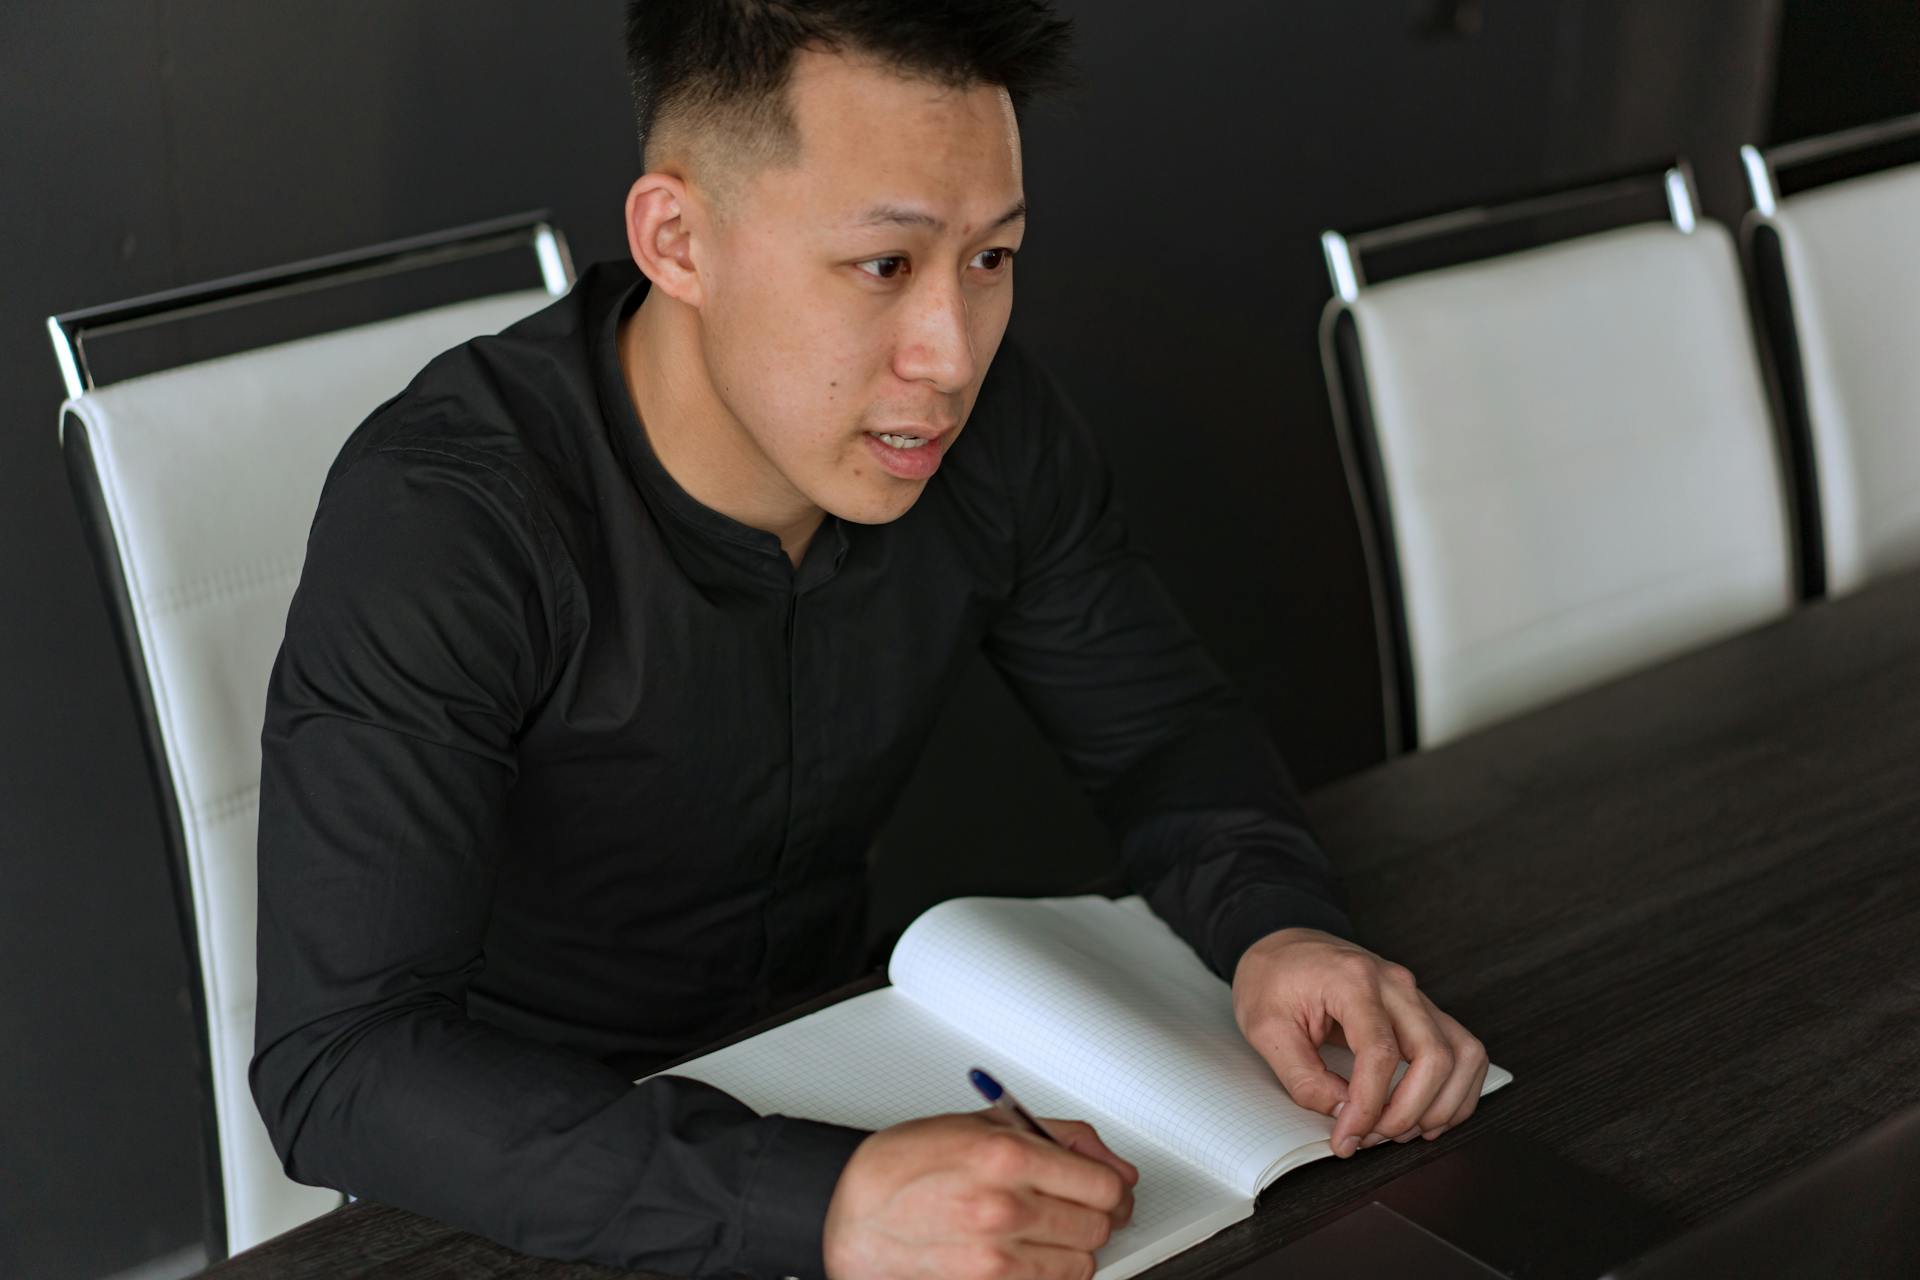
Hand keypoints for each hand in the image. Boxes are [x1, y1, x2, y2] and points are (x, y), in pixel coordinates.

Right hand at [822, 1108, 1138, 1279]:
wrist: (855, 1215)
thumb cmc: (907, 1166)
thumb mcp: (983, 1124)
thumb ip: (1057, 1136)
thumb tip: (1109, 1160)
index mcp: (1006, 1156)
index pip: (1104, 1184)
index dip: (1112, 1186)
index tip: (1107, 1188)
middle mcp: (1004, 1209)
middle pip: (1098, 1225)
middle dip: (1095, 1215)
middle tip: (1075, 1207)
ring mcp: (995, 1257)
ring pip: (1080, 1263)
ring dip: (1071, 1248)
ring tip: (1042, 1229)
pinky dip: (1047, 1272)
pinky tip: (1025, 1252)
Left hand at [1232, 928, 1486, 1157]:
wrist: (1283, 944)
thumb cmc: (1272, 980)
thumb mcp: (1264, 1028)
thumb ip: (1303, 1077)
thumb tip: (1344, 1114)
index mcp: (1353, 980)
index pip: (1380, 1052)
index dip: (1369, 1106)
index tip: (1347, 1138)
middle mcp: (1396, 984)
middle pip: (1434, 1055)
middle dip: (1408, 1111)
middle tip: (1371, 1138)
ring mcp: (1416, 995)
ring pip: (1463, 1055)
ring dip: (1440, 1105)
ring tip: (1400, 1131)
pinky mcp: (1423, 1010)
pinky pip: (1464, 1052)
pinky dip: (1457, 1091)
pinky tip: (1427, 1115)